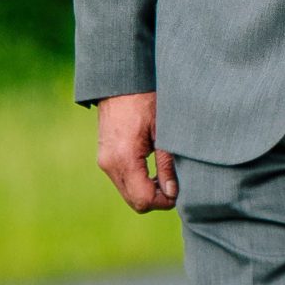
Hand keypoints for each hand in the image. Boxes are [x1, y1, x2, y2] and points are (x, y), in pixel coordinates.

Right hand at [96, 91, 177, 211]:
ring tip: (165, 175)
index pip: (143, 200)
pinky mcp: (105, 158)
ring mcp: (104, 162)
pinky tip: (152, 169)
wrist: (120, 82)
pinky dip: (138, 182)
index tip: (179, 192)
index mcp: (124, 158)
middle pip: (135, 202)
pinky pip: (122, 181)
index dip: (164, 201)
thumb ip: (167, 165)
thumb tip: (172, 193)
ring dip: (147, 192)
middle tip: (174, 185)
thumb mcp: (163, 131)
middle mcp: (110, 164)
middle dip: (157, 199)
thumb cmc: (145, 100)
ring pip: (128, 193)